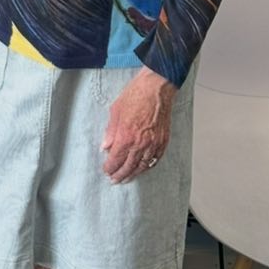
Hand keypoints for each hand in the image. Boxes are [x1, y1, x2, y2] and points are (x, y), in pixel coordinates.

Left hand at [100, 67, 176, 183]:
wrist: (156, 88)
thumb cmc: (135, 96)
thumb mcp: (115, 111)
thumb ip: (110, 132)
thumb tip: (105, 147)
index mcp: (126, 136)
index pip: (116, 159)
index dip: (110, 167)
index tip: (106, 170)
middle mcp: (140, 143)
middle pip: (129, 166)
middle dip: (120, 175)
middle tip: (114, 180)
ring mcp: (153, 143)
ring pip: (142, 166)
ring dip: (133, 174)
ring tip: (126, 178)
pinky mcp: (163, 141)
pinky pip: (155, 159)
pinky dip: (147, 167)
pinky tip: (142, 169)